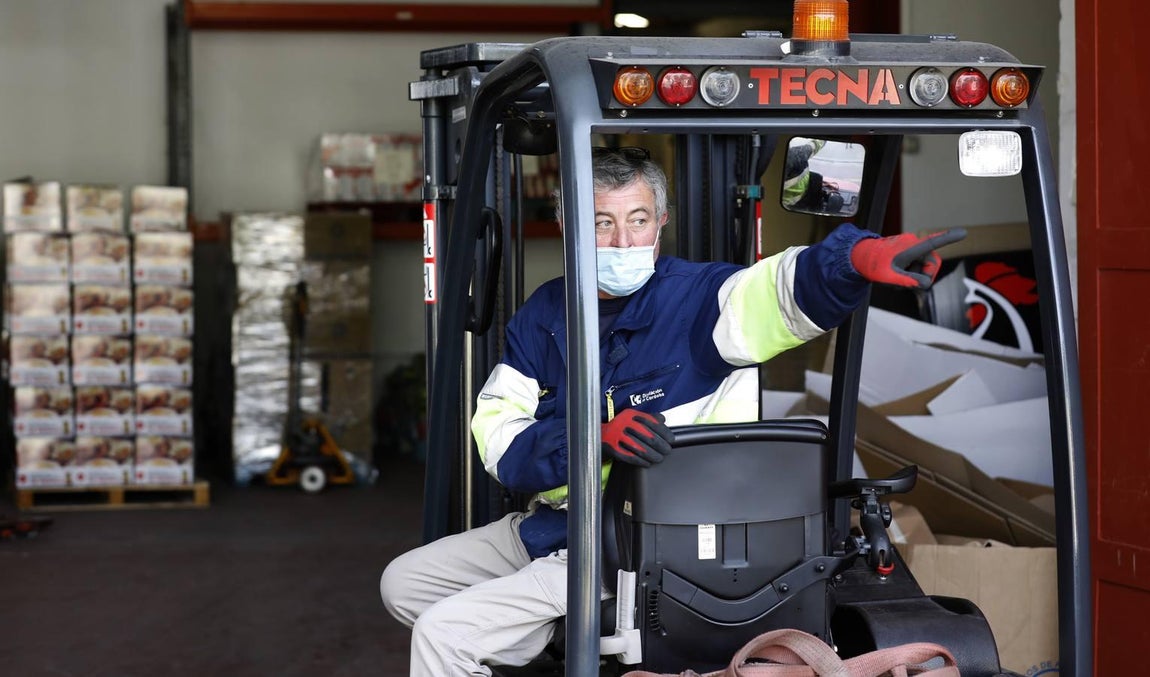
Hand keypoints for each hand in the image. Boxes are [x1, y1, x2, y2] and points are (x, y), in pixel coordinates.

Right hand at [601, 409, 673, 467]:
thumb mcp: (634, 416)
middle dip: (661, 447)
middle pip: (650, 438)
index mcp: (632, 415)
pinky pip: (631, 457)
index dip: (665, 433)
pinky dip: (641, 462)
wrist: (600, 433)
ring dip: (653, 456)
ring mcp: (619, 438)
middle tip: (666, 451)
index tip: (671, 440)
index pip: (654, 424)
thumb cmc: (621, 426)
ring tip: (658, 458)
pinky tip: (647, 463)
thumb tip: (663, 420)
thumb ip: (649, 417)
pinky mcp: (615, 449)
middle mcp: (626, 425)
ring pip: (642, 449)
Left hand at [850, 228, 966, 288]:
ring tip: (898, 280)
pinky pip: (919, 265)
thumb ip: (906, 281)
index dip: (948, 239)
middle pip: (932, 265)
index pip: (932, 243)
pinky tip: (899, 276)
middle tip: (905, 285)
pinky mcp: (912, 251)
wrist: (861, 258)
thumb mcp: (888, 278)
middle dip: (922, 277)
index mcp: (909, 247)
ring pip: (926, 267)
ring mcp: (913, 246)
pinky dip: (912, 274)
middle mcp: (914, 243)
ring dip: (915, 276)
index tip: (963, 232)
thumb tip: (924, 285)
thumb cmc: (873, 266)